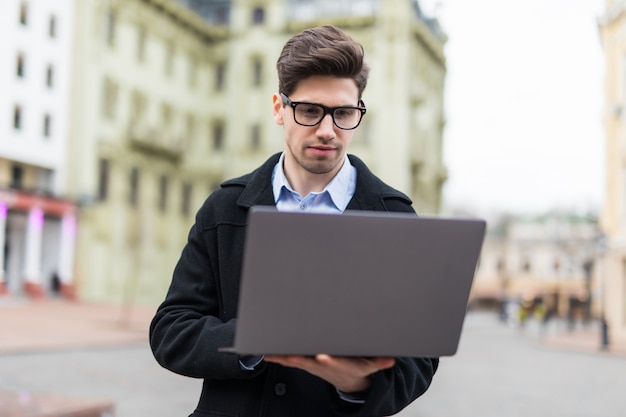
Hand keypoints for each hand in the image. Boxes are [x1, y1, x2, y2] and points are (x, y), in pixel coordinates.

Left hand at [264, 354, 394, 392]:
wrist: (347, 379)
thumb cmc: (357, 367)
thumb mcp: (371, 364)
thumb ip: (380, 361)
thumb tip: (390, 360)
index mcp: (339, 364)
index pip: (333, 362)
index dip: (327, 360)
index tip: (322, 356)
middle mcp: (323, 365)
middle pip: (309, 361)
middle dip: (298, 357)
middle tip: (287, 353)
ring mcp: (312, 365)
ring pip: (295, 360)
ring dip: (283, 356)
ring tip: (271, 351)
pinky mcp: (305, 362)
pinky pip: (289, 359)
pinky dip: (278, 356)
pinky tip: (267, 352)